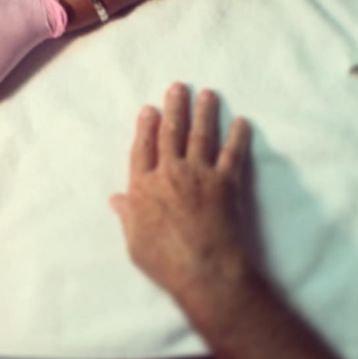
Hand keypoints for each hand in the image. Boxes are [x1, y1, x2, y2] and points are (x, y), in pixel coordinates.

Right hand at [111, 83, 251, 303]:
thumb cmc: (165, 261)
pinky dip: (238, 138)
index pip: (143, 148)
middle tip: (178, 87)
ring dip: (204, 113)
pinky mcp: (226, 183)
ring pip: (200, 136)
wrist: (205, 270)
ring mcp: (199, 175)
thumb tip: (116, 199)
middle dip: (174, 109)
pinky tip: (241, 123)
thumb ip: (127, 216)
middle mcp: (170, 173)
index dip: (145, 128)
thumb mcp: (134, 242)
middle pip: (171, 134)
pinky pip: (232, 154)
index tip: (149, 109)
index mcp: (144, 187)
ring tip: (207, 94)